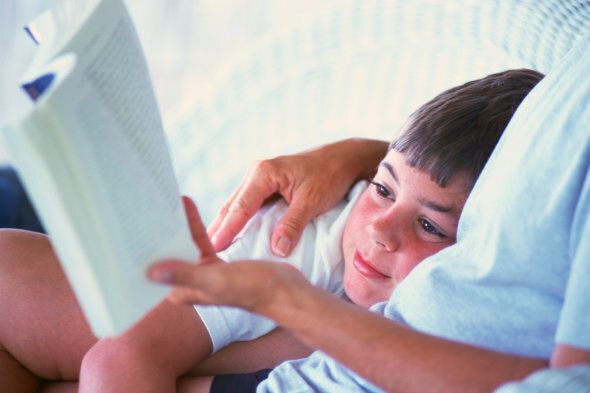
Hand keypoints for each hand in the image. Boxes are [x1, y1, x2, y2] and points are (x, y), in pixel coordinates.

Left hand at [150, 196, 309, 314]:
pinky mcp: (217, 266)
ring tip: (163, 201)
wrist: (286, 290)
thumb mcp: (216, 279)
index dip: (145, 248)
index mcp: (183, 292)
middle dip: (155, 233)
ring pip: (182, 246)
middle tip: (144, 205)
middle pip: (167, 255)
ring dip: (174, 225)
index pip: (157, 267)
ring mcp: (203, 276)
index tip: (134, 225)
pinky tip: (188, 205)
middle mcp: (189, 286)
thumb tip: (149, 273)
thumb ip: (184, 275)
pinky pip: (199, 240)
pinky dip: (194, 224)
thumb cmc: (254, 288)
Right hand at [208, 138, 387, 256]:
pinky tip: (233, 236)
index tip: (214, 247)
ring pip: (237, 206)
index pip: (240, 207)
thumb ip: (293, 224)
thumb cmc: (330, 175)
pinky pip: (248, 206)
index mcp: (264, 173)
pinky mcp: (267, 186)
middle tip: (203, 252)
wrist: (344, 159)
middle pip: (231, 206)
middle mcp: (257, 174)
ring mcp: (260, 179)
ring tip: (212, 248)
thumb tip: (277, 249)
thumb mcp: (312, 201)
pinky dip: (239, 221)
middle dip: (218, 228)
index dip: (227, 229)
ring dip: (226, 225)